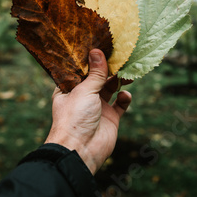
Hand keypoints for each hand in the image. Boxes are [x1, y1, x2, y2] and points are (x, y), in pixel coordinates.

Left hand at [44, 49, 131, 173]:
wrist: (81, 151)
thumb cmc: (74, 118)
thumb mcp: (84, 90)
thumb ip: (95, 73)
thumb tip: (98, 51)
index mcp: (69, 88)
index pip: (81, 70)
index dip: (91, 59)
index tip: (102, 45)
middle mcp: (83, 96)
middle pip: (98, 77)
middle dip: (109, 68)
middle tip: (121, 56)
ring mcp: (97, 107)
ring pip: (111, 88)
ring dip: (119, 80)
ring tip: (127, 73)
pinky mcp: (110, 118)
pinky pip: (120, 104)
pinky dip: (125, 98)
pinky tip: (125, 95)